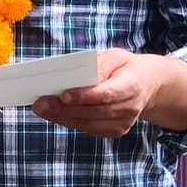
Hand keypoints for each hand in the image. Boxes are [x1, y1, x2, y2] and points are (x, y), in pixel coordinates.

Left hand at [32, 49, 179, 137]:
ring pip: (88, 124)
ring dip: (62, 117)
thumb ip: (98, 64)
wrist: (147, 84)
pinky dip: (69, 122)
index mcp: (132, 85)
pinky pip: (89, 129)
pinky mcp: (116, 130)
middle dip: (64, 109)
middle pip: (94, 112)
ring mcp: (124, 122)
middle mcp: (130, 107)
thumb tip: (77, 74)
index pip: (106, 94)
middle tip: (40, 104)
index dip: (84, 97)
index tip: (63, 95)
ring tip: (41, 109)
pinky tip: (54, 114)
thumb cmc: (125, 67)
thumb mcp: (115, 56)